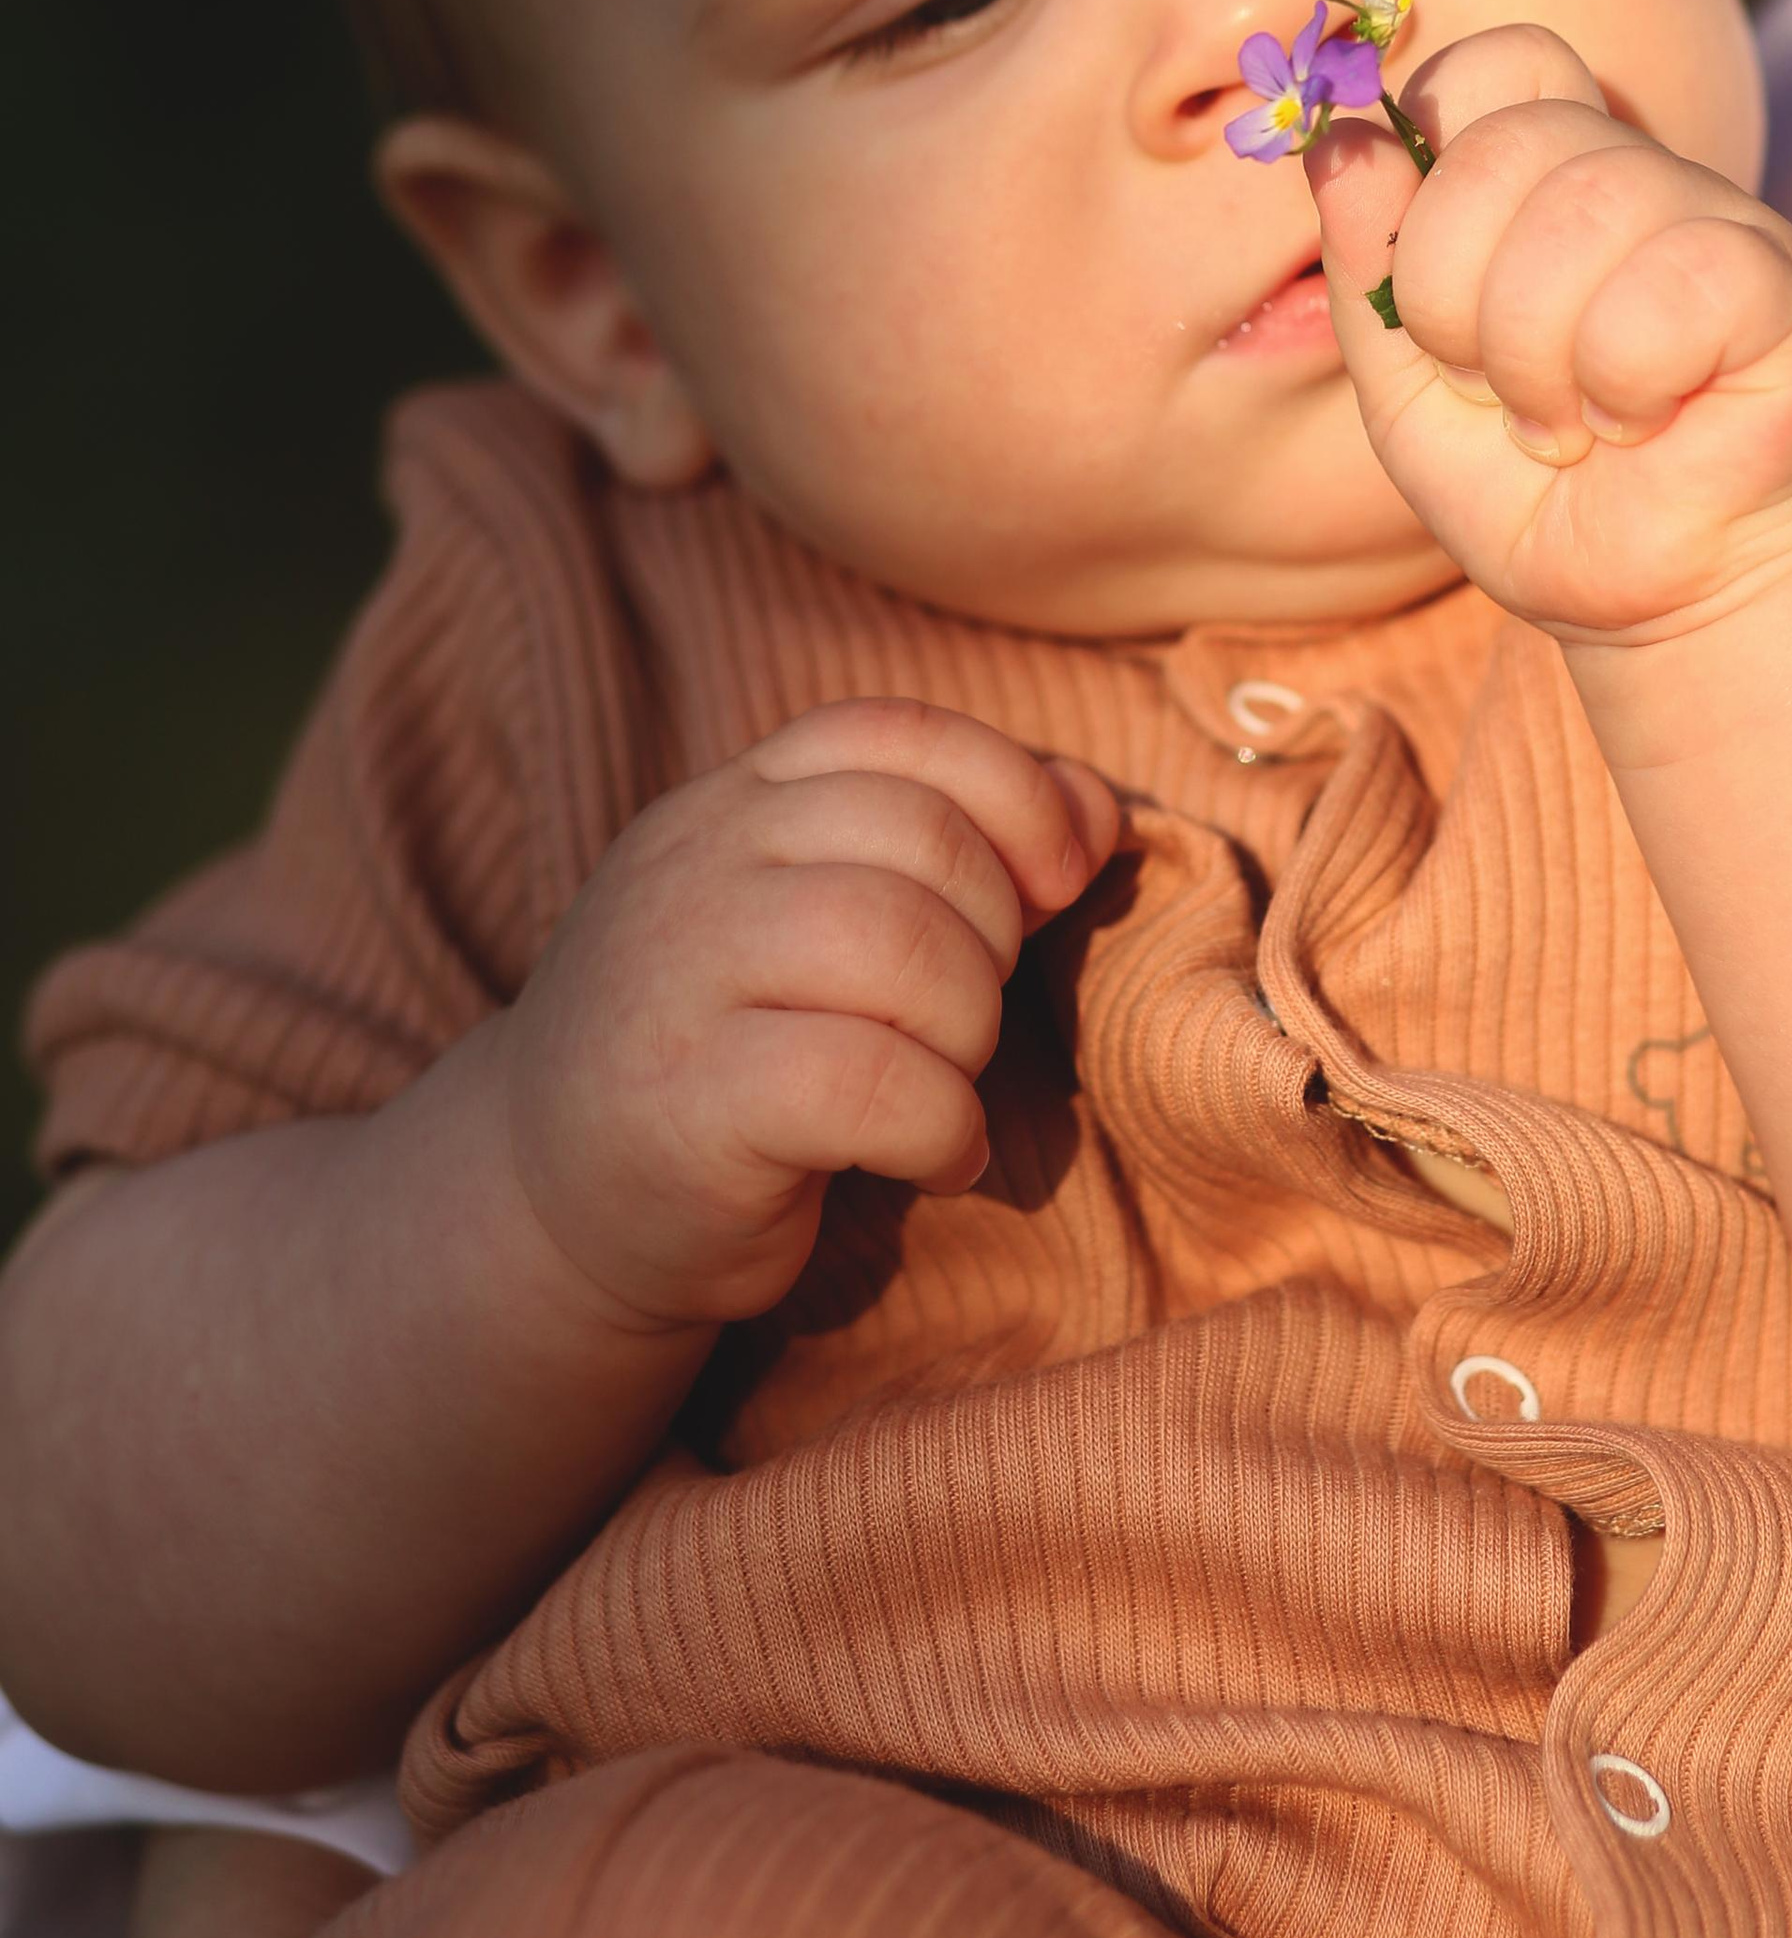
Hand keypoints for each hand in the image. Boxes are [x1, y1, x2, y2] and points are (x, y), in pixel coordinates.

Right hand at [496, 701, 1118, 1333]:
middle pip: (918, 836)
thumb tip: (1098, 811)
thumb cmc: (733, 1050)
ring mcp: (678, 977)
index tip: (1056, 880)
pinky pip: (867, 1082)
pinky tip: (937, 1156)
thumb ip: (956, 844)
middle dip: (993, 932)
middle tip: (968, 1018)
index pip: (892, 733)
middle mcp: (697, 866)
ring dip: (968, 1027)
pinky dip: (940, 1125)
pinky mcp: (687, 1103)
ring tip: (948, 1084)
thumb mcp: (826, 917)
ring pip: (897, 944)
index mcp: (733, 802)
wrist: (548, 1204)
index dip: (1009, 790)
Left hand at [1307, 24, 1791, 650]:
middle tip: (1502, 395)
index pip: (1494, 64)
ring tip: (1573, 424)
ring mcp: (1722, 216)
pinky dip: (1625, 380)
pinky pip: (1671, 284)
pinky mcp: (1784, 285)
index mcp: (1552, 176)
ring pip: (1584, 209)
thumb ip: (1368, 269)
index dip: (1432, 167)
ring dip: (1540, 358)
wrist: (1674, 605)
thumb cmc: (1545, 496)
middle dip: (1457, 300)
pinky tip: (1647, 424)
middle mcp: (1639, 174)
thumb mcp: (1408, 392)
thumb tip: (1340, 140)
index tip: (1433, 306)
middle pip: (1506, 141)